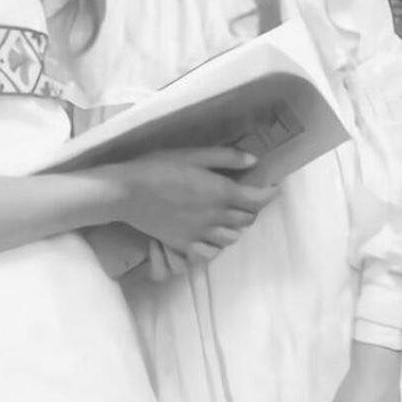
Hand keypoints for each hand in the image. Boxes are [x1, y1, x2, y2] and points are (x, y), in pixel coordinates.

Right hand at [105, 146, 264, 256]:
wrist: (127, 193)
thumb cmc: (159, 167)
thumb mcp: (193, 154)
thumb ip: (226, 158)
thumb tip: (253, 161)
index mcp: (221, 193)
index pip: (258, 200)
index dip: (270, 194)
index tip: (273, 187)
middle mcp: (216, 217)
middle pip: (247, 219)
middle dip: (254, 207)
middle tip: (249, 195)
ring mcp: (201, 234)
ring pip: (232, 236)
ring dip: (237, 225)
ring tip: (230, 212)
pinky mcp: (185, 244)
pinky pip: (211, 248)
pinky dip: (218, 239)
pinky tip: (211, 229)